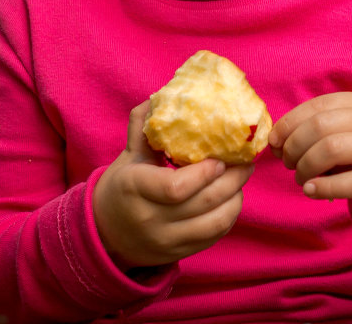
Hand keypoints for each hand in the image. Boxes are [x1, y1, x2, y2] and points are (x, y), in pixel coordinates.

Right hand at [93, 101, 252, 268]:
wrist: (106, 234)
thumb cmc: (122, 186)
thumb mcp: (127, 155)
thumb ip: (142, 126)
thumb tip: (160, 97)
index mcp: (135, 189)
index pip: (176, 188)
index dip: (205, 173)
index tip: (220, 158)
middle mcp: (150, 219)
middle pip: (204, 202)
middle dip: (232, 180)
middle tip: (246, 162)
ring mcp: (165, 240)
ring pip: (214, 223)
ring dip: (235, 198)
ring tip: (241, 179)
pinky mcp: (178, 253)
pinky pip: (214, 237)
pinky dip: (229, 216)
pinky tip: (232, 198)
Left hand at [268, 92, 351, 200]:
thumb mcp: (348, 128)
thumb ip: (315, 128)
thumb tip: (274, 141)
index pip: (319, 105)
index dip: (290, 122)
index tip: (273, 140)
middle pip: (321, 126)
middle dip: (294, 145)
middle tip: (287, 161)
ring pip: (332, 149)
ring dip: (305, 165)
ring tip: (300, 176)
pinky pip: (348, 183)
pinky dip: (322, 187)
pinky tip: (310, 190)